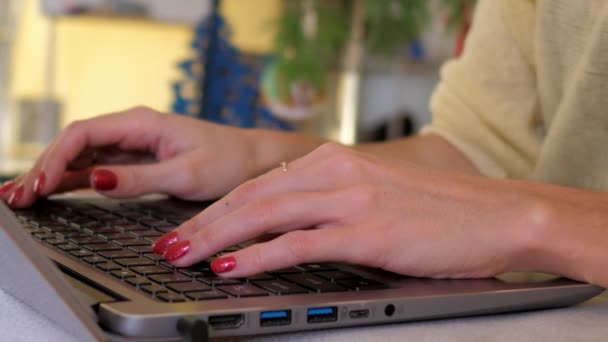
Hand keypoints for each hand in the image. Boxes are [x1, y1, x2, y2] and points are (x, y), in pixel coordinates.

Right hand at [1, 107, 265, 206]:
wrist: (253, 162)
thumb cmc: (228, 161)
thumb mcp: (186, 173)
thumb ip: (140, 177)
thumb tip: (96, 179)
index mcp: (142, 123)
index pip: (84, 133)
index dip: (56, 157)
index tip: (40, 184)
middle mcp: (134, 129)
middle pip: (76, 143)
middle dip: (45, 167)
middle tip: (19, 197)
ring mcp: (135, 145)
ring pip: (84, 155)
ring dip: (54, 174)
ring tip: (25, 197)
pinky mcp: (140, 160)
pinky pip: (99, 167)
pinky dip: (75, 179)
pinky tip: (55, 191)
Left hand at [154, 143, 539, 279]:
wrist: (498, 213)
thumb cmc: (437, 210)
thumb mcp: (372, 195)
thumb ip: (328, 204)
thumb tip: (284, 228)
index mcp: (335, 161)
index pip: (260, 184)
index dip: (218, 208)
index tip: (189, 227)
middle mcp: (337, 172)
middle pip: (252, 197)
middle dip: (203, 223)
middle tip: (168, 244)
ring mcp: (351, 199)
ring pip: (265, 215)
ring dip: (216, 238)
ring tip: (182, 257)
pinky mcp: (368, 230)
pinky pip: (298, 244)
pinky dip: (258, 257)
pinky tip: (232, 268)